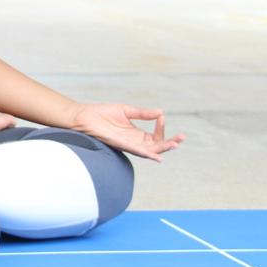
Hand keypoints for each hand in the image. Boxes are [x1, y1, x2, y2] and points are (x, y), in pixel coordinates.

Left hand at [67, 102, 185, 162]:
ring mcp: (128, 144)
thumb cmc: (102, 114)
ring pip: (150, 151)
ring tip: (175, 144)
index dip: (161, 128)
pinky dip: (148, 154)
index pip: (155, 136)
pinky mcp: (121, 144)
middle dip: (170, 143)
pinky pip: (137, 152)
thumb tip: (160, 112)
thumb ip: (143, 113)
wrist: (84, 116)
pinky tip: (157, 156)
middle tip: (182, 137)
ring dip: (163, 148)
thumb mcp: (127, 110)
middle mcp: (134, 142)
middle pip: (157, 147)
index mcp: (136, 134)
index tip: (162, 117)